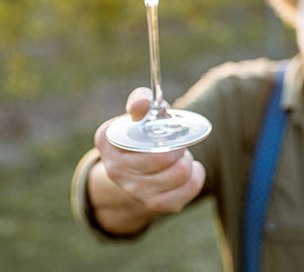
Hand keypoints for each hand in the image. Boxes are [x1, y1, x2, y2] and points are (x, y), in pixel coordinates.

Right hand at [94, 87, 205, 214]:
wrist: (138, 165)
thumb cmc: (143, 131)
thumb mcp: (140, 111)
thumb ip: (142, 100)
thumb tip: (140, 105)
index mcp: (108, 140)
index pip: (137, 137)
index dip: (159, 131)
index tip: (166, 123)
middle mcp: (114, 169)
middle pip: (162, 158)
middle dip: (178, 146)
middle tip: (179, 143)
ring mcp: (133, 190)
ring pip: (178, 175)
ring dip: (187, 161)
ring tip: (183, 156)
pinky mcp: (153, 204)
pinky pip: (186, 192)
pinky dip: (196, 178)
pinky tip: (192, 170)